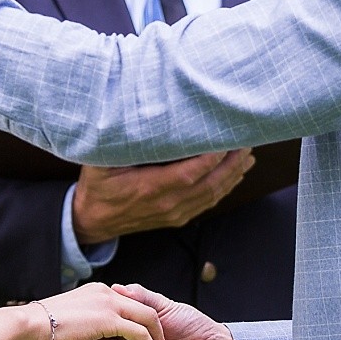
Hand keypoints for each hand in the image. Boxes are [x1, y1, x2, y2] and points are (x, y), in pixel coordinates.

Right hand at [21, 283, 164, 339]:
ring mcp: (109, 303)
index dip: (141, 325)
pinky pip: (139, 331)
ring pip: (147, 318)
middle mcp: (106, 293)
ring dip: (155, 339)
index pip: (130, 305)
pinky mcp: (109, 317)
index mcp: (98, 294)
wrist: (27, 325)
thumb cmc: (43, 336)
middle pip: (144, 309)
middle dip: (156, 331)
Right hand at [72, 150, 253, 244]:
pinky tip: (234, 175)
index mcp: (149, 188)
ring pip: (212, 194)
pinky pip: (207, 203)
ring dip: (233, 175)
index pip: (189, 173)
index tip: (226, 139)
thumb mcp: (100, 162)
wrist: (92, 220)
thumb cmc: (97, 187)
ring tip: (247, 155)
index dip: (211, 158)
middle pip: (209, 184)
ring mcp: (174, 213)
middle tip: (246, 141)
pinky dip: (224, 188)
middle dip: (231, 163)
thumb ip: (119, 144)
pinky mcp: (177, 217)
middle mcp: (166, 203)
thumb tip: (137, 119)